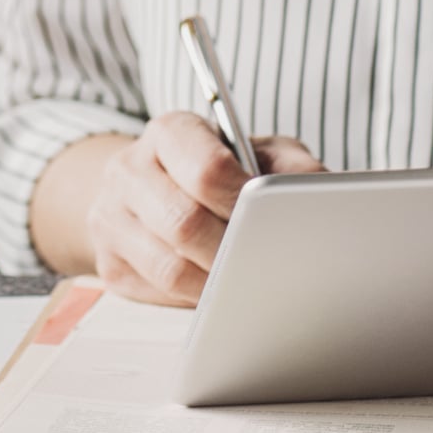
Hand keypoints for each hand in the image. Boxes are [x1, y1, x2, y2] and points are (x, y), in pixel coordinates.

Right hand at [86, 112, 322, 306]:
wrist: (152, 186)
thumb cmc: (219, 170)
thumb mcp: (260, 153)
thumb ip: (290, 168)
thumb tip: (324, 194)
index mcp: (170, 132)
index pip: (208, 169)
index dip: (244, 202)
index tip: (270, 220)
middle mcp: (129, 168)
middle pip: (184, 224)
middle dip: (233, 251)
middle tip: (265, 263)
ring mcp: (109, 217)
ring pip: (168, 268)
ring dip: (216, 284)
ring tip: (249, 284)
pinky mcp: (108, 263)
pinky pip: (156, 294)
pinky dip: (193, 300)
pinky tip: (218, 294)